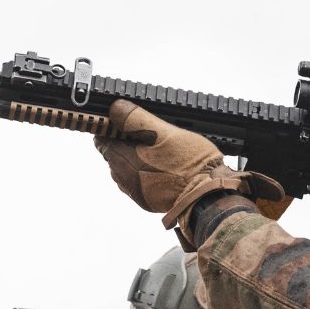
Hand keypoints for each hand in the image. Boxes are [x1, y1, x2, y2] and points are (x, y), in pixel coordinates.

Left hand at [94, 101, 225, 213]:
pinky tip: (160, 166)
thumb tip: (116, 108)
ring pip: (124, 168)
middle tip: (145, 133)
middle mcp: (124, 178)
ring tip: (155, 149)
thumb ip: (136, 119)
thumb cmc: (190, 165)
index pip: (101, 139)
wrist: (208, 196)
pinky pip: (137, 181)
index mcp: (123, 159)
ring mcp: (134, 191)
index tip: (123, 121)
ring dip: (134, 157)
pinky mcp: (146, 200)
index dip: (110, 127)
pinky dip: (144, 171)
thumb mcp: (164, 132)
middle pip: (112, 153)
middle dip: (123, 142)